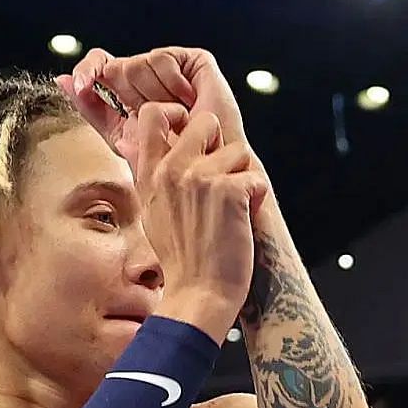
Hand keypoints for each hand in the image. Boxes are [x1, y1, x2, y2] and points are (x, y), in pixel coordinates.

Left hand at [56, 46, 249, 156]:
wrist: (210, 169)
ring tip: (176, 114)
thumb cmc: (173, 163)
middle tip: (148, 117)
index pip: (97, 67)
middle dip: (125, 95)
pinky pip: (162, 58)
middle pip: (113, 66)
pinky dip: (172, 82)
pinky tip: (188, 99)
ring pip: (135, 63)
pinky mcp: (193, 62)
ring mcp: (170, 70)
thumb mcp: (122, 137)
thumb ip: (92, 110)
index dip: (88, 71)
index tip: (84, 86)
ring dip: (152, 94)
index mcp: (128, 96)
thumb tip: (62, 79)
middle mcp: (147, 80)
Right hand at [132, 105, 269, 341]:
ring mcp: (199, 177)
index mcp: (150, 174)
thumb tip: (153, 146)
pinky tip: (242, 221)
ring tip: (230, 210)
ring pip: (239, 150)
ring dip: (242, 177)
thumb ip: (156, 177)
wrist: (198, 293)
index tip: (194, 137)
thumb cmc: (183, 258)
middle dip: (222, 145)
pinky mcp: (228, 191)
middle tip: (222, 180)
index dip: (179, 115)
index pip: (154, 114)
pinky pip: (256, 178)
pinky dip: (257, 198)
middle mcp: (172, 169)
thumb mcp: (153, 212)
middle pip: (206, 120)